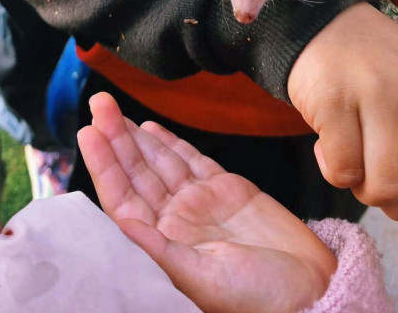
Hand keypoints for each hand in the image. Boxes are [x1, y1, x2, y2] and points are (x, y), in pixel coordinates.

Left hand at [78, 93, 335, 312]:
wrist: (310, 290)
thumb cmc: (257, 298)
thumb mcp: (202, 279)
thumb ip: (159, 250)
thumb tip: (121, 224)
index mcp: (163, 246)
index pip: (123, 200)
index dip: (104, 165)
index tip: (88, 133)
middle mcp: (176, 222)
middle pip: (137, 173)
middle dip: (115, 139)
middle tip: (97, 104)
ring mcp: (201, 204)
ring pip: (160, 162)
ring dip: (136, 136)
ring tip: (111, 108)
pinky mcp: (228, 190)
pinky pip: (192, 160)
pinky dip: (171, 143)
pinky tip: (149, 129)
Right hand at [287, 4, 397, 220]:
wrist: (314, 17)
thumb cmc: (361, 61)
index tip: (396, 181)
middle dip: (396, 205)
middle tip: (371, 185)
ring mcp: (372, 93)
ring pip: (386, 185)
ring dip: (362, 189)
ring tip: (348, 164)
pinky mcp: (332, 100)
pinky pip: (343, 168)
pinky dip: (332, 170)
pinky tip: (324, 146)